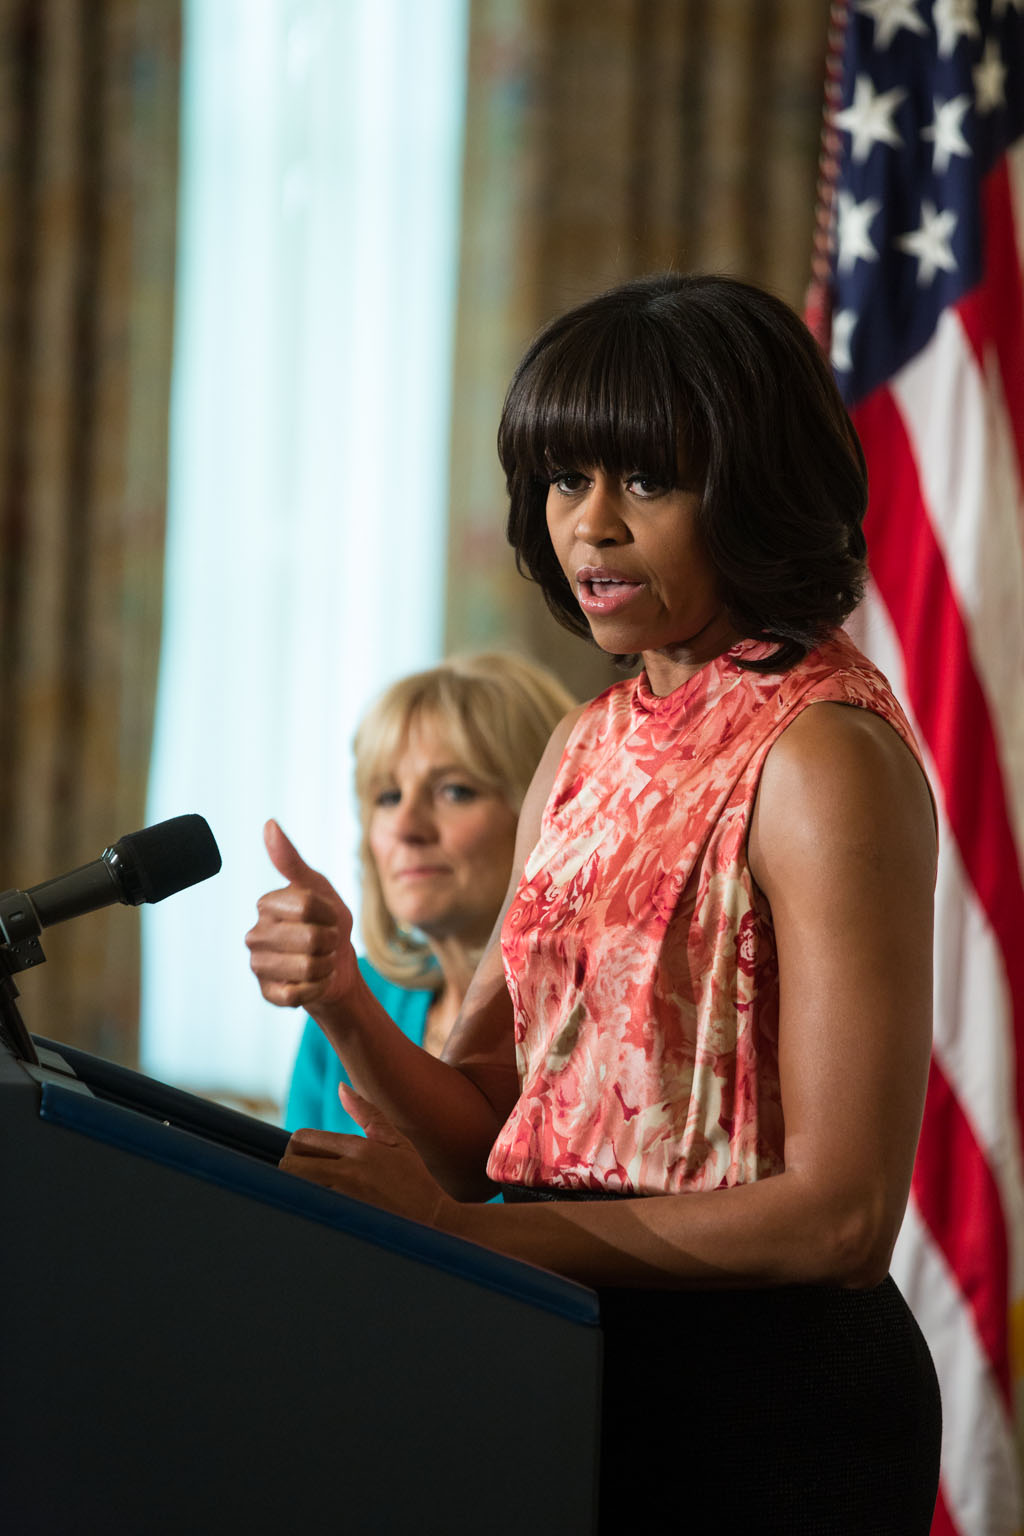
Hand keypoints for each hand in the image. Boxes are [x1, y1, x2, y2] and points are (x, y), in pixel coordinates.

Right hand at [246, 820, 357, 1009]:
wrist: (338, 967)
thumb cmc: (328, 923)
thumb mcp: (318, 888)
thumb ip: (292, 861)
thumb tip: (269, 824)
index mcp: (267, 904)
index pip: (307, 905)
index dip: (330, 913)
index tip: (331, 917)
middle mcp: (255, 934)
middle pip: (310, 937)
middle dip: (330, 942)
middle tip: (327, 942)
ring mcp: (258, 965)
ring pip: (307, 967)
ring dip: (326, 965)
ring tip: (321, 961)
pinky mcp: (268, 993)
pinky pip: (300, 993)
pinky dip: (318, 987)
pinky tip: (314, 981)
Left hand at [280, 1084, 454, 1226]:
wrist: (435, 1222)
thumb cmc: (415, 1180)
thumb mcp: (396, 1141)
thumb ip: (367, 1113)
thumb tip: (341, 1087)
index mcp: (358, 1148)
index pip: (301, 1139)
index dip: (297, 1149)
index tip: (308, 1160)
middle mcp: (349, 1172)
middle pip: (290, 1164)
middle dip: (292, 1170)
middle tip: (306, 1179)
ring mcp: (345, 1200)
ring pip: (295, 1190)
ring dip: (297, 1192)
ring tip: (313, 1197)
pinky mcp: (345, 1223)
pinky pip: (309, 1213)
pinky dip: (308, 1212)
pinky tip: (323, 1216)